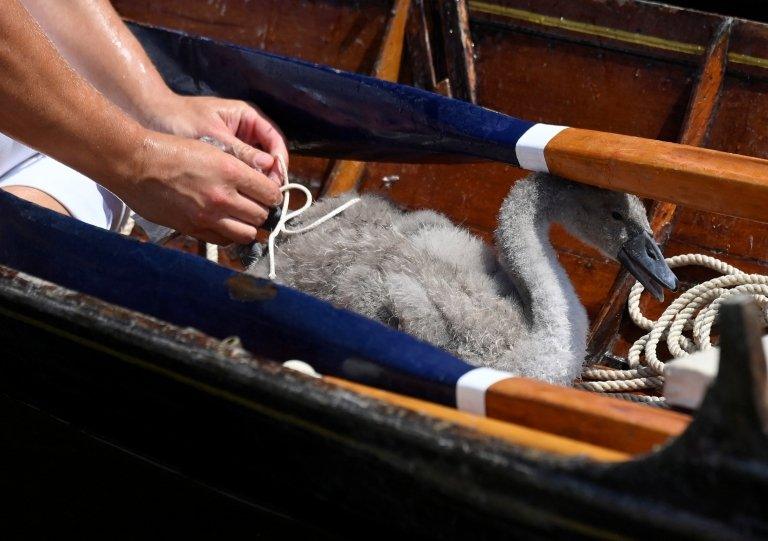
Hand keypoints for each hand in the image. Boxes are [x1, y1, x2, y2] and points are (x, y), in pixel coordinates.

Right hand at [111, 131, 281, 244]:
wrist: (135, 164)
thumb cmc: (172, 151)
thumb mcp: (212, 148)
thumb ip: (239, 167)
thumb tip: (262, 183)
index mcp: (230, 172)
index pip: (271, 193)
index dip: (274, 194)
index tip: (271, 193)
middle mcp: (222, 197)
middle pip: (262, 215)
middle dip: (263, 210)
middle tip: (257, 203)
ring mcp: (207, 216)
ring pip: (248, 233)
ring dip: (249, 226)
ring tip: (243, 216)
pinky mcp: (193, 228)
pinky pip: (224, 240)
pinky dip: (230, 234)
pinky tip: (226, 223)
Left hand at [148, 95, 288, 186]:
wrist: (149, 120)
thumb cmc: (179, 120)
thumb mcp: (212, 136)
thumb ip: (240, 151)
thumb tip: (268, 167)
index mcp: (247, 117)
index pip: (275, 140)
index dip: (279, 161)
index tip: (277, 180)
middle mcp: (246, 132)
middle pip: (270, 157)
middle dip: (271, 177)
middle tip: (268, 197)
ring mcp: (236, 147)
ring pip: (257, 169)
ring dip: (258, 185)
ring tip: (254, 202)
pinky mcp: (225, 161)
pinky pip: (241, 175)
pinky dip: (243, 187)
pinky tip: (239, 200)